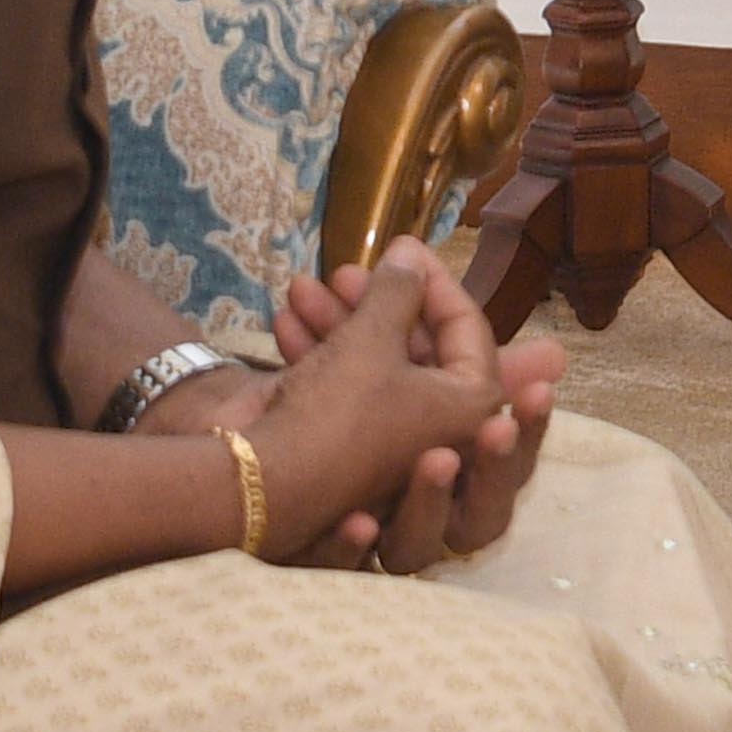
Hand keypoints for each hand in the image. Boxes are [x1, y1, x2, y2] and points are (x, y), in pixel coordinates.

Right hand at [246, 241, 510, 565]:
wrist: (259, 483)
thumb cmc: (337, 410)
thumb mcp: (372, 337)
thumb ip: (399, 289)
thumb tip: (411, 255)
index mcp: (472, 408)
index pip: (466, 327)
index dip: (431, 280)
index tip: (401, 247)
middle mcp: (440, 429)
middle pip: (415, 345)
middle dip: (374, 302)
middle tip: (342, 271)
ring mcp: (393, 442)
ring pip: (373, 364)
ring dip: (337, 322)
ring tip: (298, 289)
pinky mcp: (348, 447)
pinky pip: (345, 389)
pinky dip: (317, 354)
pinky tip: (284, 321)